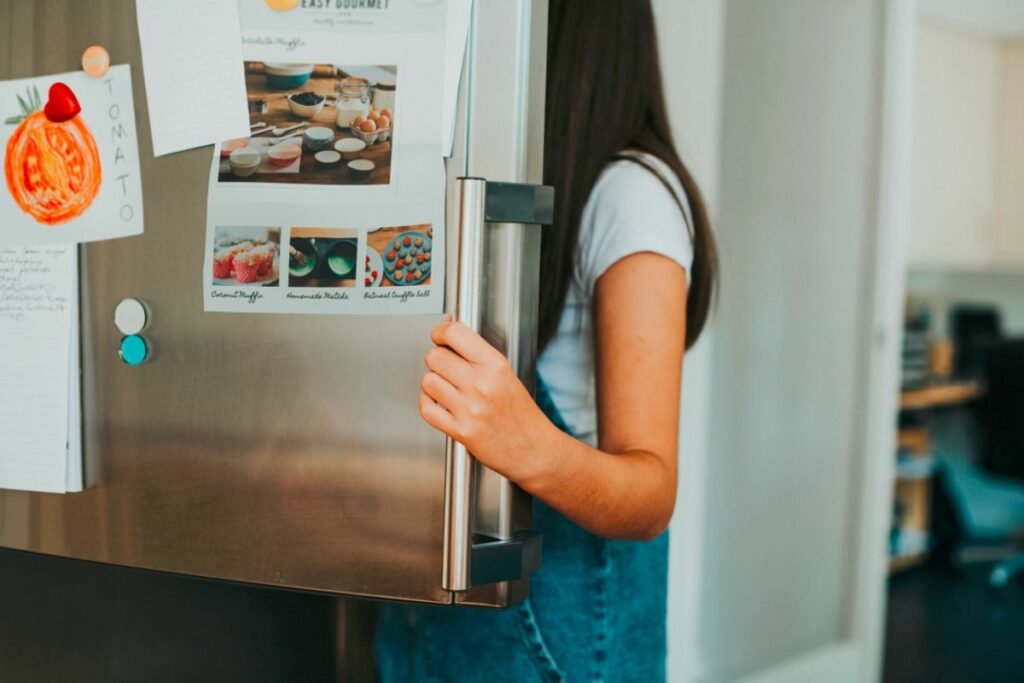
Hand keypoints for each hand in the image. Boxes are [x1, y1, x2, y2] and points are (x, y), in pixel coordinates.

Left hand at [419, 321, 553, 483]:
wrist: (532, 449)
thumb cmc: (522, 414)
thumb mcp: (507, 374)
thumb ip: (479, 357)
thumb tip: (450, 338)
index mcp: (495, 366)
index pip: (455, 334)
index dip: (441, 331)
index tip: (440, 335)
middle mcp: (481, 384)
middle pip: (435, 356)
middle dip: (437, 359)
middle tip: (445, 366)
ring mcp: (469, 408)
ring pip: (428, 381)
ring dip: (432, 383)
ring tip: (445, 387)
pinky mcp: (460, 430)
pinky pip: (426, 408)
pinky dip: (427, 403)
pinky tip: (438, 402)